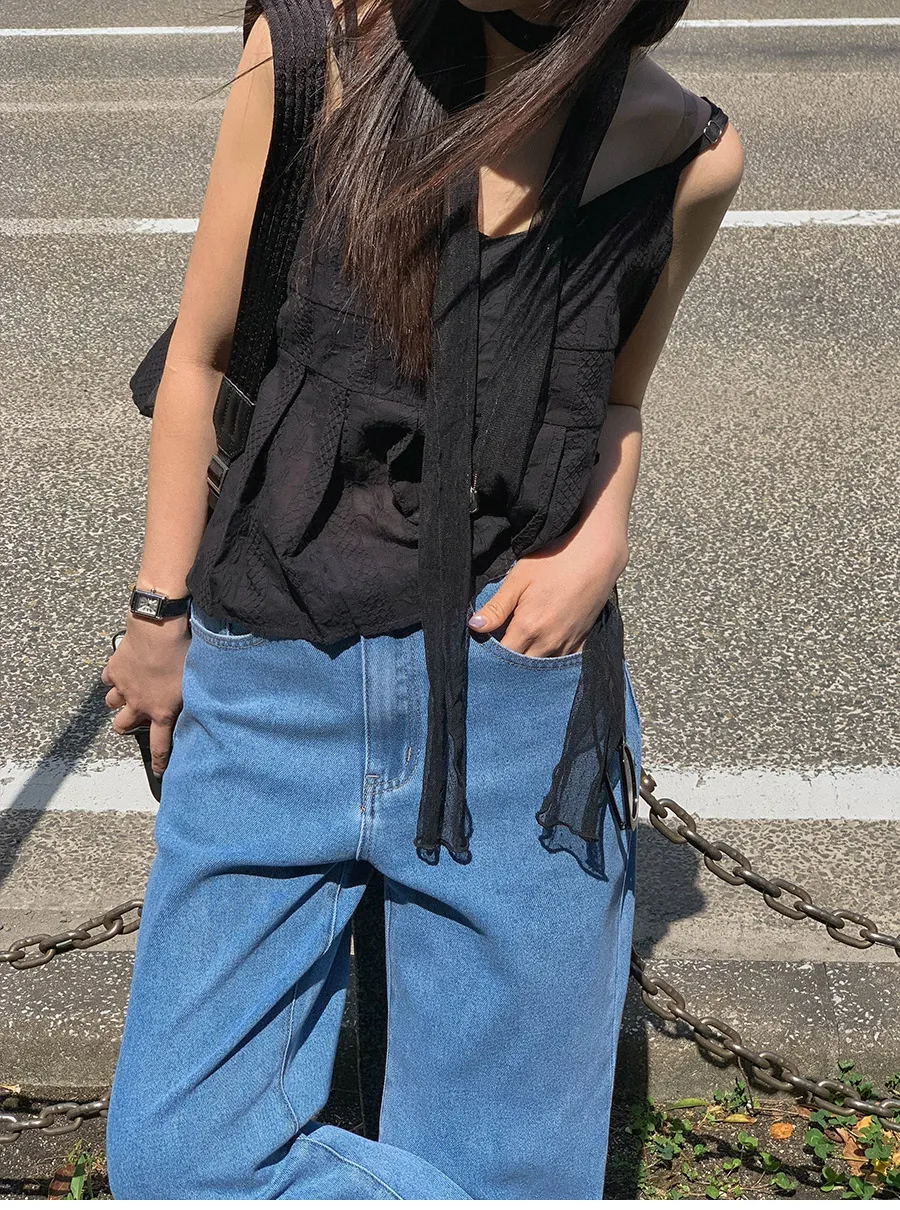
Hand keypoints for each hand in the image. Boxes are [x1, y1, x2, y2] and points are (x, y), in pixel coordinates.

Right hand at [100, 616, 191, 776]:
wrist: (159, 629)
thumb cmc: (184, 652)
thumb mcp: (197, 680)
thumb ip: (194, 699)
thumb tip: (206, 707)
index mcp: (162, 710)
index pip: (160, 744)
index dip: (159, 762)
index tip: (159, 773)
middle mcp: (139, 704)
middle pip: (122, 727)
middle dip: (126, 726)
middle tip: (133, 717)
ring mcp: (123, 687)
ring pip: (111, 703)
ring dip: (118, 700)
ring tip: (128, 691)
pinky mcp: (114, 669)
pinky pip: (108, 679)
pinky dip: (114, 676)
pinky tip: (123, 668)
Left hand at [468, 529, 627, 656]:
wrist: (596, 554)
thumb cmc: (554, 561)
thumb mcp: (518, 579)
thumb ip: (497, 607)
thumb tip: (474, 627)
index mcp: (528, 628)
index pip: (502, 656)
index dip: (490, 656)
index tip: (484, 648)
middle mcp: (548, 642)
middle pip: (521, 667)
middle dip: (508, 662)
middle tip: (500, 649)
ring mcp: (567, 644)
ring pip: (542, 666)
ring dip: (529, 662)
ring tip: (520, 649)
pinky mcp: (582, 641)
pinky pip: (562, 661)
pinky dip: (551, 659)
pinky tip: (544, 649)